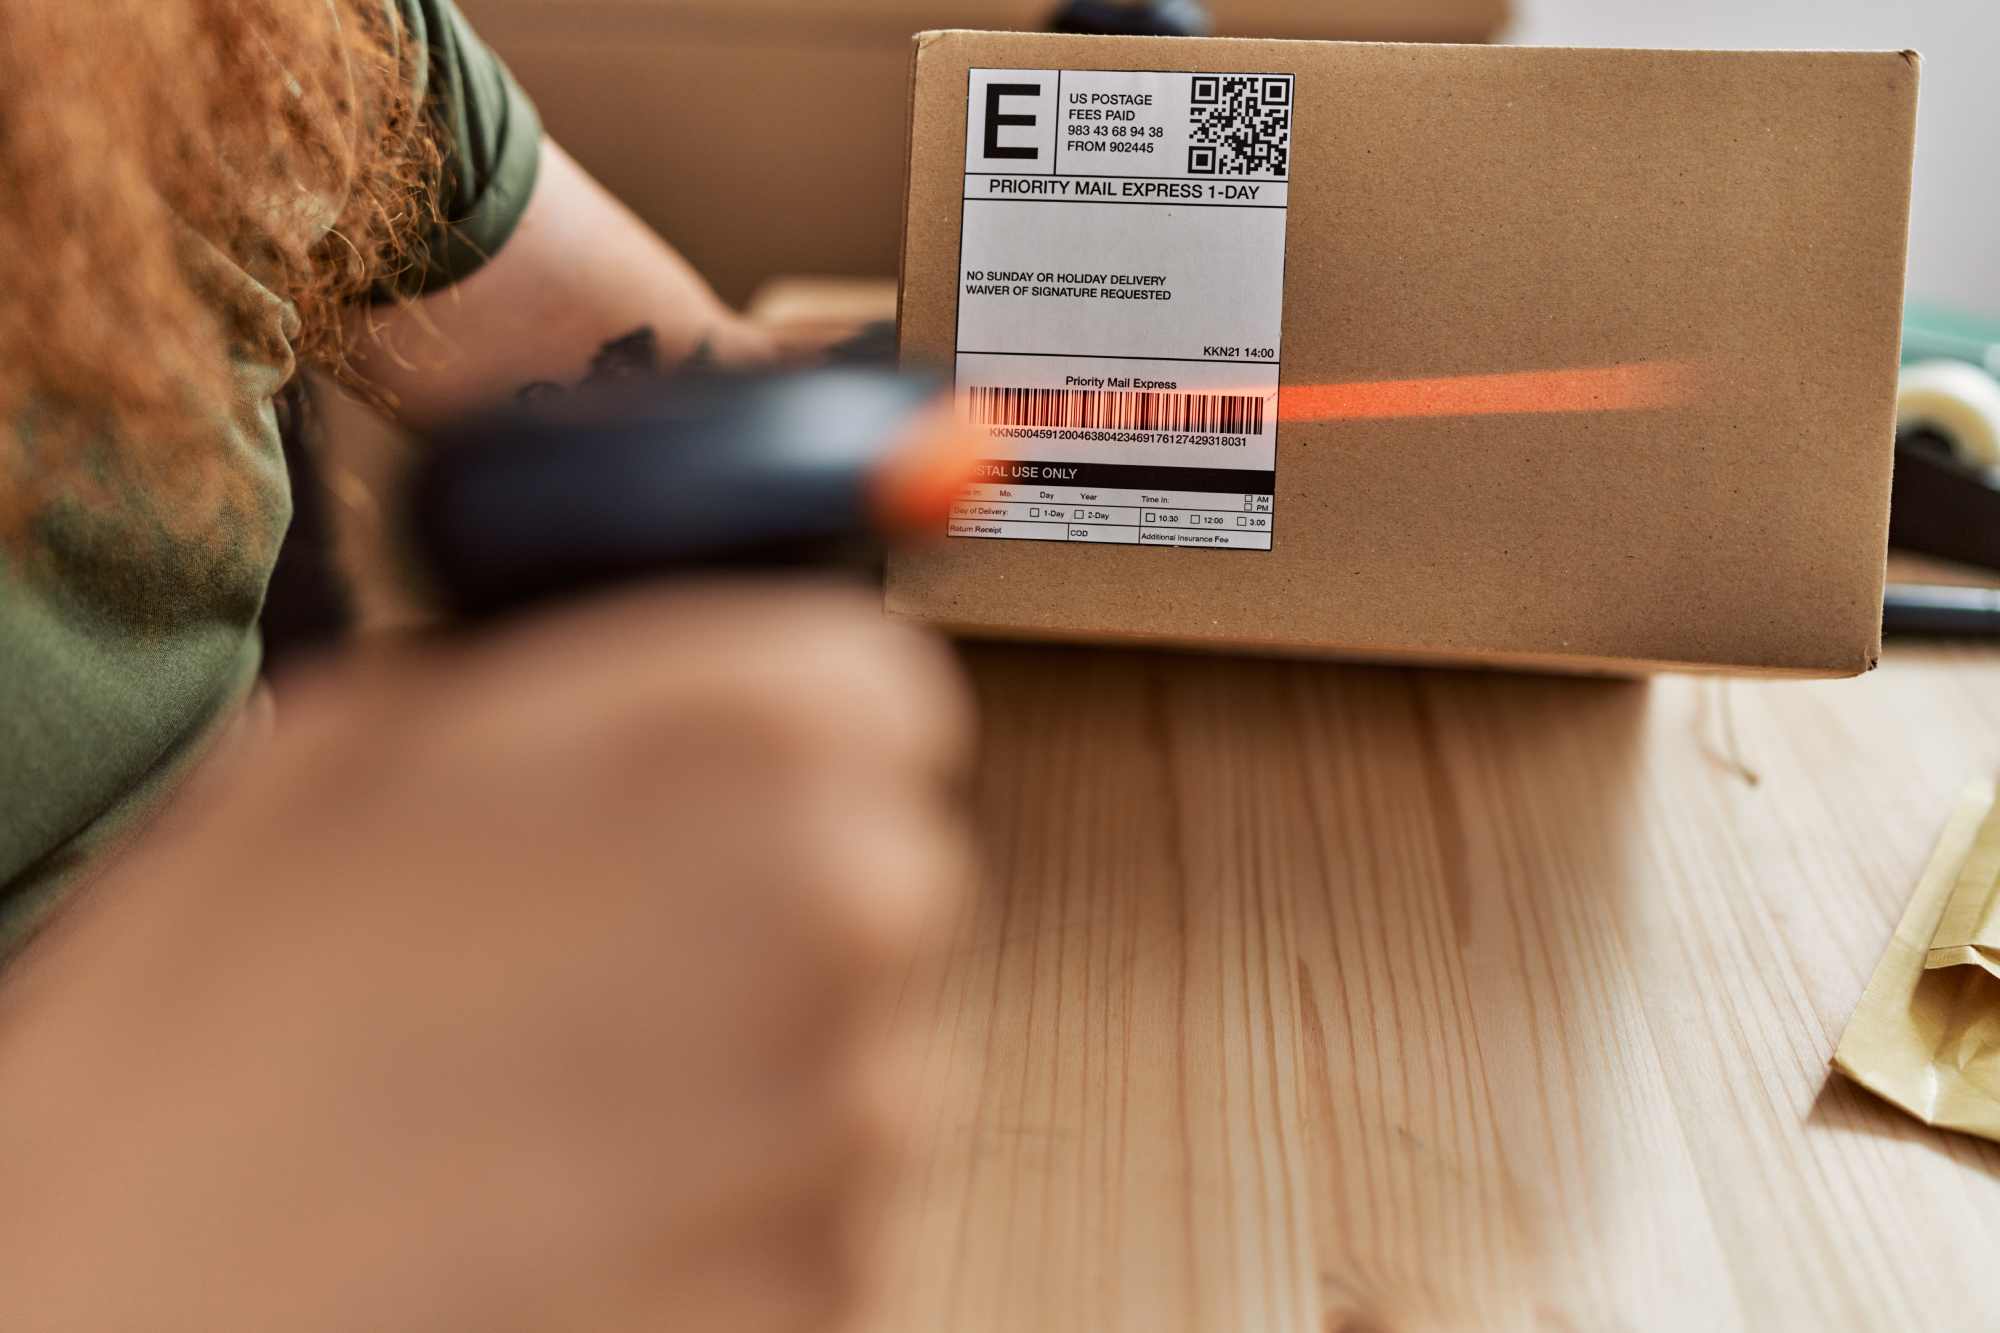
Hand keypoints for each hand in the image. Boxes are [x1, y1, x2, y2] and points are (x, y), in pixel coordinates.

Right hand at [0, 582, 972, 1332]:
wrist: (140, 1318)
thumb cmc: (211, 1046)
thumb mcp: (363, 750)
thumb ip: (584, 687)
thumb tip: (693, 676)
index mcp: (747, 733)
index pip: (886, 696)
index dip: (795, 747)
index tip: (721, 796)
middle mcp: (845, 907)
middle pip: (887, 878)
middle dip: (773, 915)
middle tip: (597, 971)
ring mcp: (851, 1115)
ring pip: (864, 1056)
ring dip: (753, 1076)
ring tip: (562, 1111)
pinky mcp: (830, 1279)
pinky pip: (825, 1213)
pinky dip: (735, 1215)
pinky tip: (585, 1210)